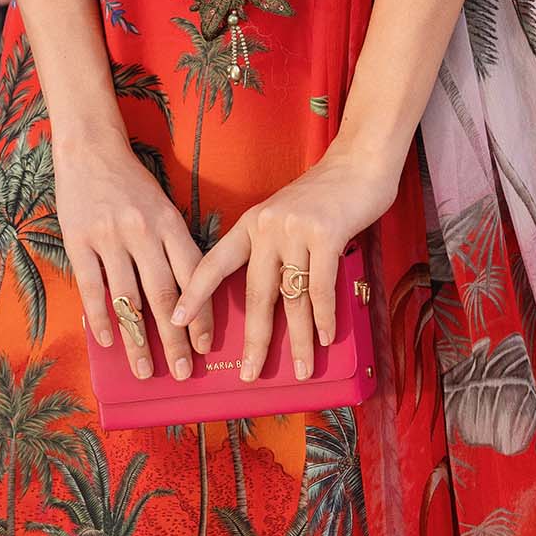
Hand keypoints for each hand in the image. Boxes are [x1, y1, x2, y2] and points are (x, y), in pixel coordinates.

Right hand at [52, 129, 210, 383]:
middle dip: (175, 339)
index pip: (192, 277)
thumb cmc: (133, 184)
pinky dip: (101, 318)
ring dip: (138, 340)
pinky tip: (109, 341)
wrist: (90, 150)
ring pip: (128, 299)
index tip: (205, 347)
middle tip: (182, 373)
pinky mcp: (78, 240)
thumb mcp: (164, 208)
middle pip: (164, 295)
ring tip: (145, 370)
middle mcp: (143, 231)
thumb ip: (175, 247)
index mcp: (170, 223)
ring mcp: (109, 237)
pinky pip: (93, 287)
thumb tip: (190, 298)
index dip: (200, 315)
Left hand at [169, 143, 402, 385]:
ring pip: (293, 297)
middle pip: (256, 294)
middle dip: (254, 339)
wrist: (359, 161)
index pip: (214, 263)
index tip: (176, 321)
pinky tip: (325, 338)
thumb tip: (269, 299)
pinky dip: (324, 317)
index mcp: (250, 224)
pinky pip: (322, 286)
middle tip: (249, 374)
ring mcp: (296, 230)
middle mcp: (266, 227)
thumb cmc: (323, 196)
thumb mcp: (283, 216)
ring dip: (297, 339)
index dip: (194, 294)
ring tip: (300, 368)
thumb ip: (271, 249)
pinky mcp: (327, 233)